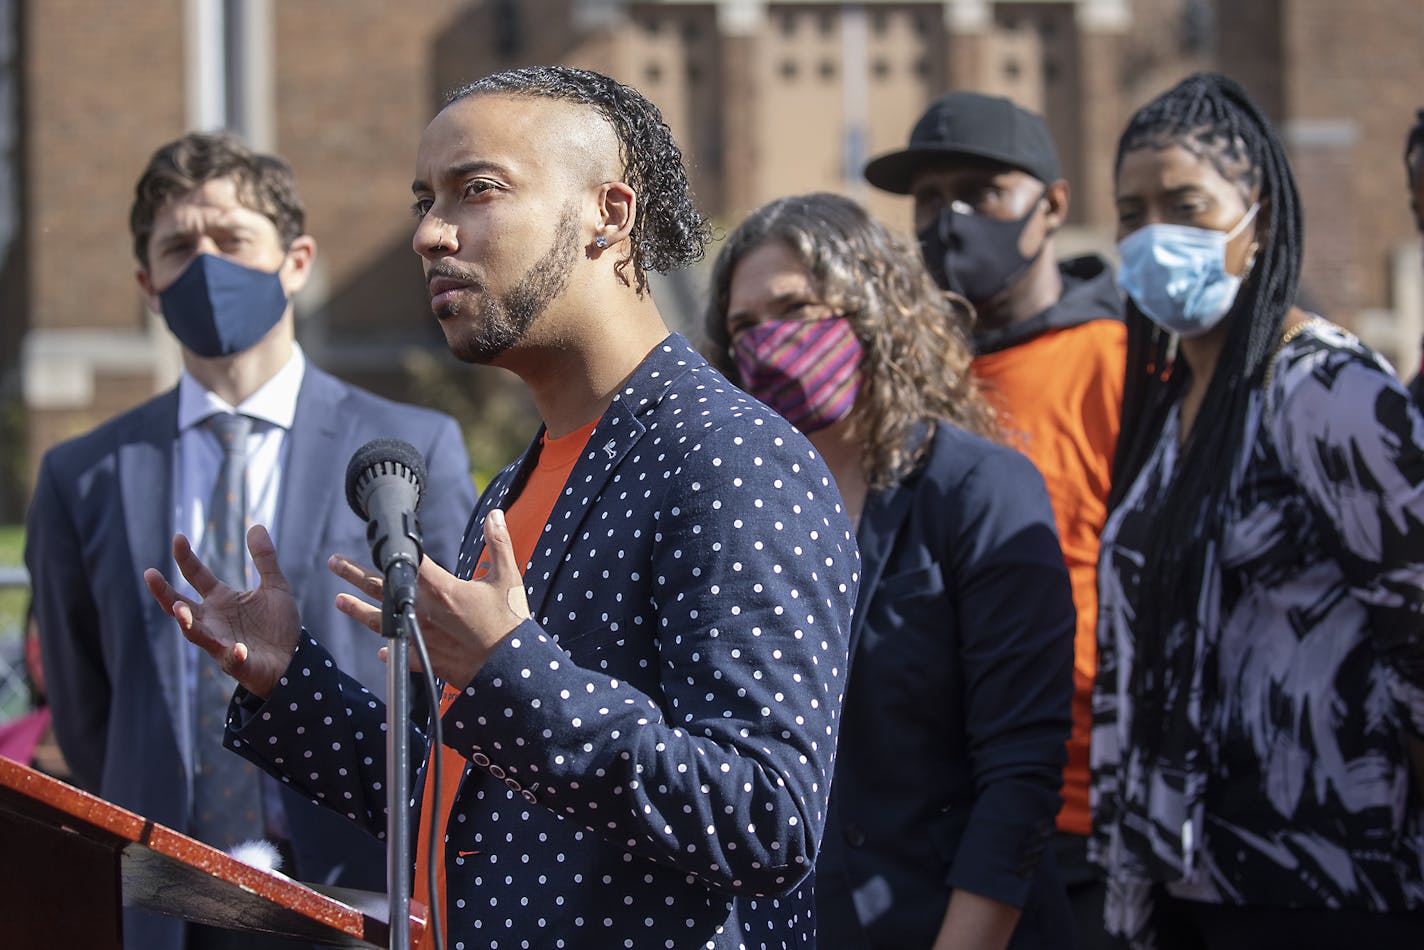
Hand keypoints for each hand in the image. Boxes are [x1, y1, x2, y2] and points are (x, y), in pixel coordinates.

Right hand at [144, 525, 301, 698]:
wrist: (293, 660)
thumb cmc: (278, 625)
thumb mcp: (275, 586)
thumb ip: (264, 559)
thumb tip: (256, 525)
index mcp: (221, 600)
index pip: (196, 576)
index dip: (186, 558)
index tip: (178, 537)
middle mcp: (214, 621)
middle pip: (181, 607)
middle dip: (165, 593)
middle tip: (150, 574)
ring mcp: (222, 643)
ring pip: (196, 635)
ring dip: (187, 624)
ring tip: (180, 611)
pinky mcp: (238, 664)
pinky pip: (231, 659)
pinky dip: (233, 654)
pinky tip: (236, 648)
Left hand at [330, 508, 530, 687]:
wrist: (510, 669)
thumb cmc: (510, 623)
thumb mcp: (508, 577)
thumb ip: (498, 543)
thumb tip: (494, 514)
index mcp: (442, 589)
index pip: (410, 562)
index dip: (395, 548)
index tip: (379, 539)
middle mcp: (423, 612)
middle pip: (382, 589)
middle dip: (355, 574)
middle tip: (334, 563)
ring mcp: (421, 637)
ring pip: (381, 621)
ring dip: (357, 610)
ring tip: (338, 600)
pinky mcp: (426, 660)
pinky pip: (401, 655)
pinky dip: (390, 651)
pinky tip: (379, 651)